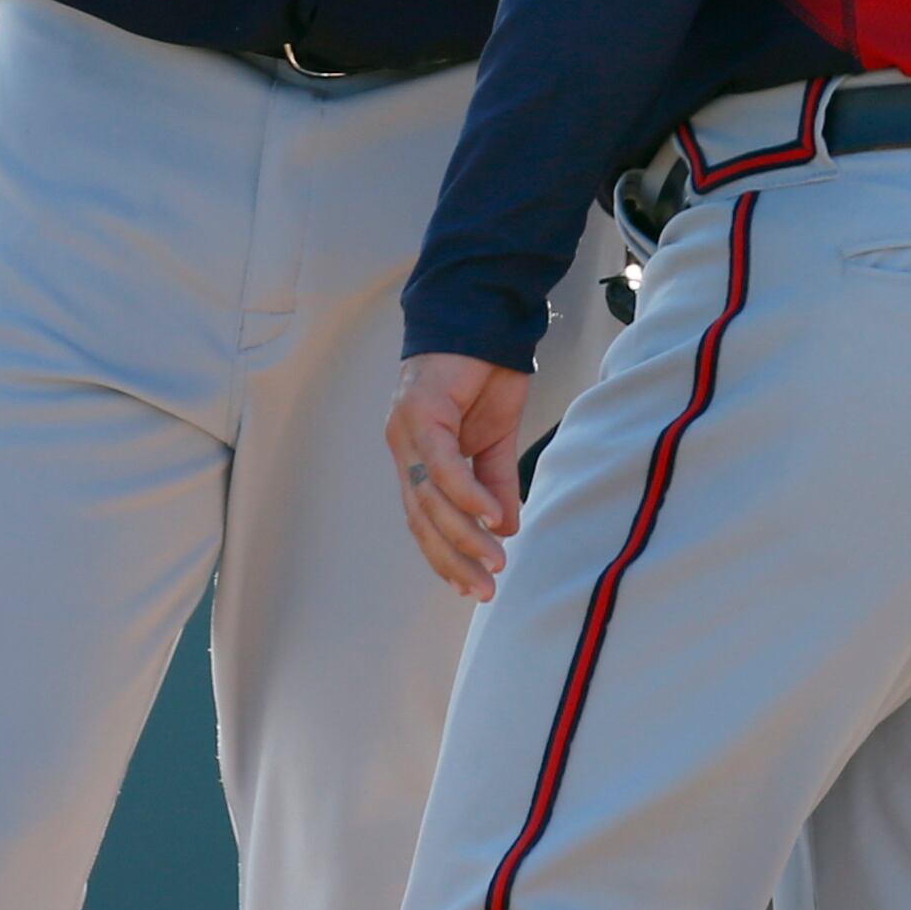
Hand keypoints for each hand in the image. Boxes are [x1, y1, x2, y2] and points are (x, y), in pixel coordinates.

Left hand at [391, 350, 533, 601]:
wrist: (484, 320)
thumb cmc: (485, 375)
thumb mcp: (495, 440)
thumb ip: (495, 483)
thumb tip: (507, 528)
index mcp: (417, 457)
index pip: (424, 520)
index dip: (445, 556)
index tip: (472, 588)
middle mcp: (403, 447)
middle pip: (421, 519)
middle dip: (453, 559)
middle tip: (485, 589)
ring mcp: (405, 430)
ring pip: (429, 498)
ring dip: (463, 534)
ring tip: (496, 558)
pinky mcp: (420, 411)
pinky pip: (440, 465)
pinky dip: (466, 493)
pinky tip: (490, 514)